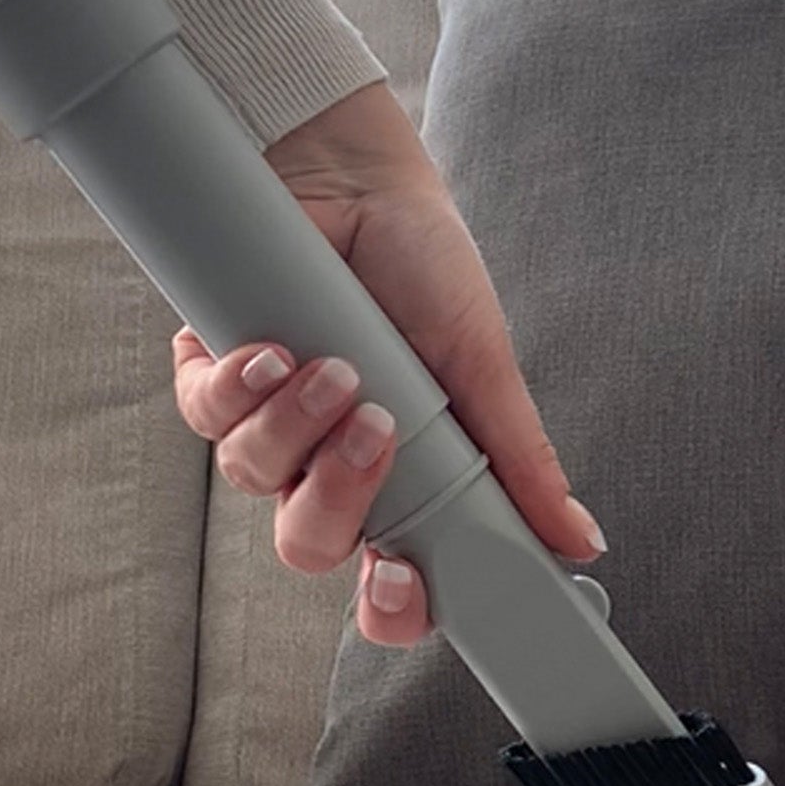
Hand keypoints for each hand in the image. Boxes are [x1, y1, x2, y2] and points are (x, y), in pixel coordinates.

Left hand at [170, 80, 603, 645]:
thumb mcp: (487, 368)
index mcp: (405, 478)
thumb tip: (579, 541)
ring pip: (254, 480)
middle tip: (377, 433)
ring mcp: (271, 422)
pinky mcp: (215, 372)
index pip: (390, 583)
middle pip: (310, 545)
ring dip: (296, 426)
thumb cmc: (428, 269)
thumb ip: (523, 461)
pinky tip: (274, 346)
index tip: (402, 580)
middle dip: (339, 499)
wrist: (360, 180)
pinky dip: (241, 386)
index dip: (390, 605)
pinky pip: (205, 416)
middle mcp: (331, 463)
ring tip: (336, 364)